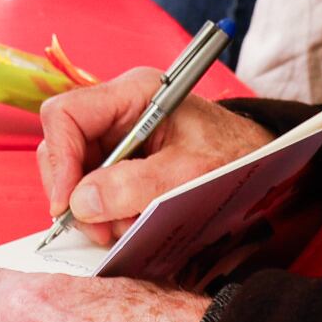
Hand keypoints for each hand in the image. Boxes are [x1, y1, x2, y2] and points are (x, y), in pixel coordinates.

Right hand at [36, 68, 270, 245]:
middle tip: (100, 229)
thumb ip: (135, 186)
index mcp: (134, 93)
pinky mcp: (124, 158)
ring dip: (92, 208)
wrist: (262, 160)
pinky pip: (95, 185)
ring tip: (124, 227)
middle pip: (62, 145)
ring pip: (75, 171)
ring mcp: (119, 134)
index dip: (59, 161)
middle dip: (75, 192)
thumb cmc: (236, 154)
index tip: (69, 205)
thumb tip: (80, 203)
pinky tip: (130, 222)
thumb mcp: (190, 172)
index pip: (65, 115)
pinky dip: (105, 211)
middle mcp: (119, 109)